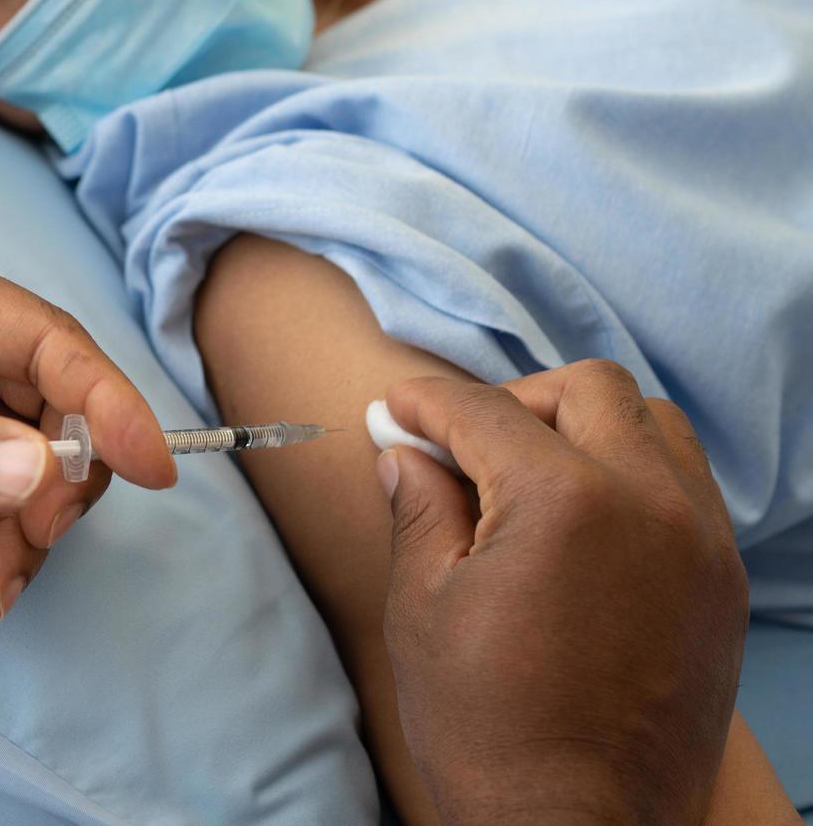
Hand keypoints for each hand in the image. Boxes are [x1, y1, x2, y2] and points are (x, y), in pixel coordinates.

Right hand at [378, 361, 748, 824]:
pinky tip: (586, 518)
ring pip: (653, 425)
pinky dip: (635, 473)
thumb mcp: (423, 608)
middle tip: (465, 440)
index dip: (427, 403)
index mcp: (562, 502)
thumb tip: (405, 453)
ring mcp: (700, 542)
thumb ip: (420, 509)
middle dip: (514, 399)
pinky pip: (687, 486)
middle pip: (587, 391)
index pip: (486, 412)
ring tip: (532, 473)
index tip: (397, 408)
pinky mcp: (723, 582)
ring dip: (587, 427)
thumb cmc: (487, 728)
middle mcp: (649, 503)